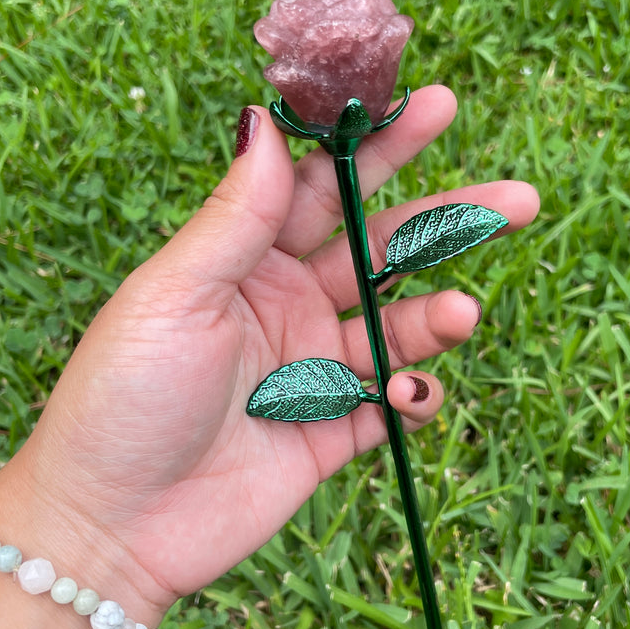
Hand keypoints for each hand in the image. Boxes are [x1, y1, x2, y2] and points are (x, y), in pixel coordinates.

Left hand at [0, 87, 537, 616]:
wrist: (112, 523)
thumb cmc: (125, 394)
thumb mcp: (177, 292)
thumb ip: (236, 215)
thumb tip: (264, 115)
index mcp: (247, 258)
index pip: (326, 186)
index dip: (382, 147)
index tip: (438, 105)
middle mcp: (288, 303)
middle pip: (384, 249)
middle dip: (450, 222)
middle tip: (517, 200)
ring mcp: (314, 368)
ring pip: (400, 324)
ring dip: (437, 315)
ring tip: (460, 314)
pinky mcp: (333, 432)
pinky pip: (396, 403)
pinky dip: (416, 395)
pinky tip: (406, 395)